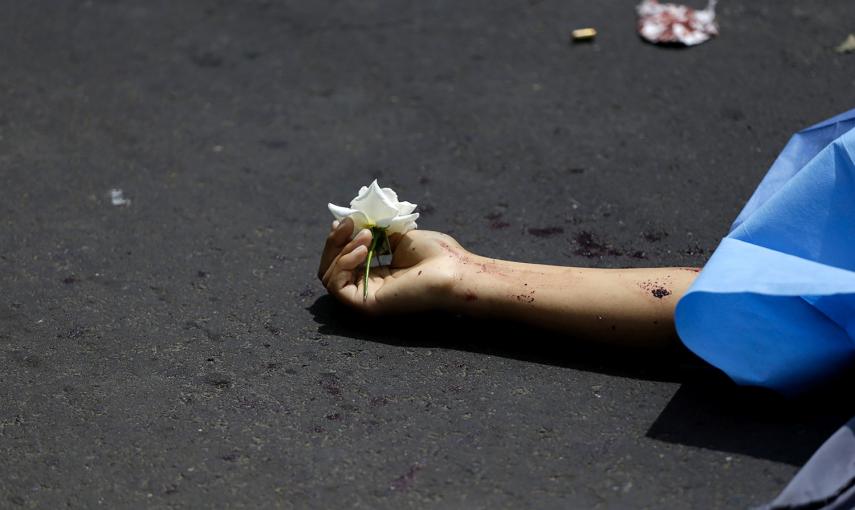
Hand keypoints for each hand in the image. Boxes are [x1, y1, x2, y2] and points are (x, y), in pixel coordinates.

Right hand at [317, 218, 467, 314]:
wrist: (454, 271)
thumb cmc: (437, 255)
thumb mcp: (399, 234)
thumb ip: (375, 230)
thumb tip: (352, 218)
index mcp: (376, 274)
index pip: (342, 259)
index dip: (339, 239)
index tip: (348, 219)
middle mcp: (368, 287)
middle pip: (329, 267)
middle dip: (335, 241)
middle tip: (349, 222)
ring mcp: (366, 298)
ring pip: (328, 275)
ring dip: (340, 250)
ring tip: (365, 236)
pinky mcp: (365, 305)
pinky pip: (336, 285)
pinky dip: (342, 263)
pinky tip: (363, 250)